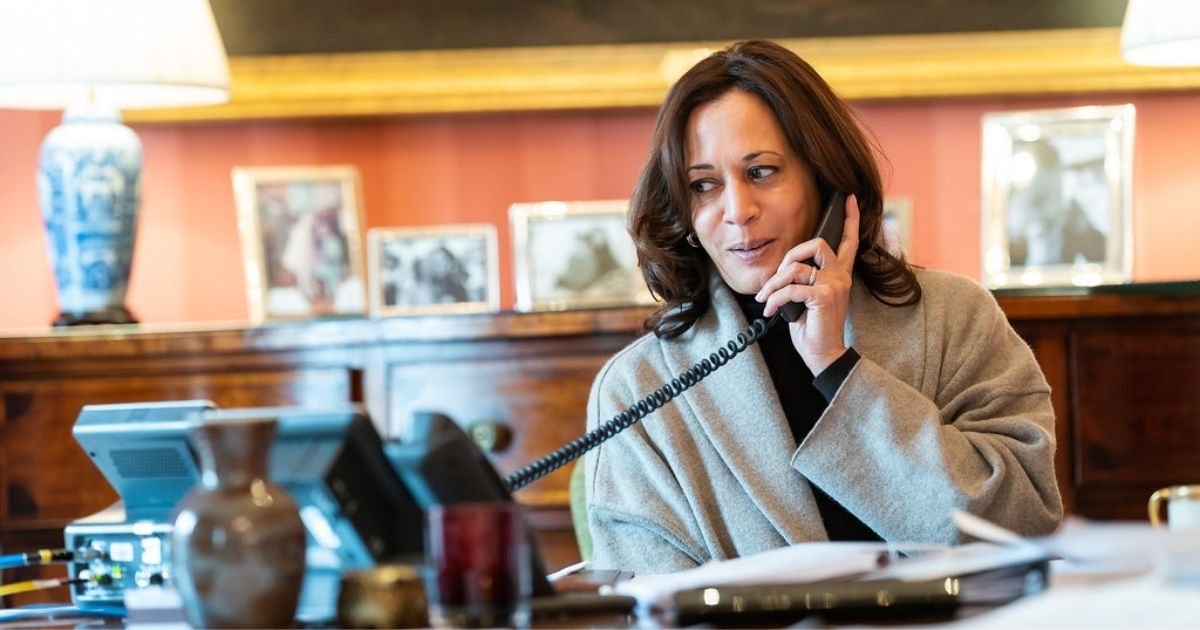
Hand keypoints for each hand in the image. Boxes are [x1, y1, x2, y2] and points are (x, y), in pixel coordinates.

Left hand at [755, 194, 860, 373]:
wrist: (823, 355)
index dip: (850, 219)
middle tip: (777, 277)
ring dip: (772, 284)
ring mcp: (834, 285)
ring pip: (795, 267)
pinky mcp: (824, 297)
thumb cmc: (813, 328)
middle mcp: (841, 276)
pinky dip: (774, 299)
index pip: (849, 241)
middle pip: (816, 244)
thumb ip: (802, 280)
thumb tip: (782, 270)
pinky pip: (790, 288)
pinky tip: (770, 311)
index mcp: (839, 275)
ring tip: (765, 299)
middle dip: (789, 256)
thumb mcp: (807, 299)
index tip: (848, 198)